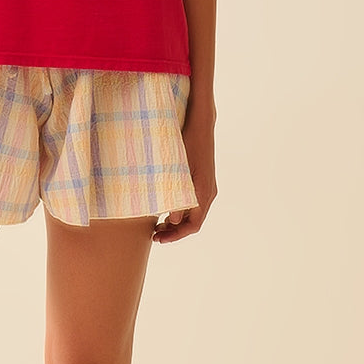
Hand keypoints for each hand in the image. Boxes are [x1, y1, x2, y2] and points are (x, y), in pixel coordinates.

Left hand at [152, 114, 216, 244]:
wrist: (201, 125)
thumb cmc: (188, 143)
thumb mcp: (178, 170)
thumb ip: (176, 196)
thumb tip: (173, 220)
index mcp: (204, 193)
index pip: (193, 225)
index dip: (176, 235)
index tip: (158, 239)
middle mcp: (208, 192)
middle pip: (193, 222)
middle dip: (175, 231)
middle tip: (154, 234)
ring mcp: (207, 186)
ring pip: (193, 213)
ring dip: (177, 221)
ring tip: (158, 224)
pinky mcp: (202, 180)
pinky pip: (193, 202)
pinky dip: (180, 210)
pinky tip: (166, 207)